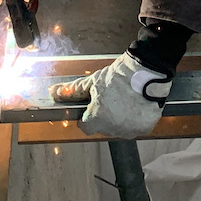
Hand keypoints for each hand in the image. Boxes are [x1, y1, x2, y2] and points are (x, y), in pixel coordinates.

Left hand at [49, 52, 169, 138]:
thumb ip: (72, 91)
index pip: (85, 127)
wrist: (146, 71)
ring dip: (120, 120)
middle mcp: (113, 127)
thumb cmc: (119, 76)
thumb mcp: (93, 82)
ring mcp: (129, 129)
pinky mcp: (144, 128)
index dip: (88, 117)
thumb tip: (54, 92)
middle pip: (103, 127)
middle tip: (111, 100)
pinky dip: (135, 120)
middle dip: (105, 117)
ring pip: (119, 129)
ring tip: (124, 101)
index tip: (93, 109)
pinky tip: (135, 105)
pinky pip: (135, 128)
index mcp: (97, 118)